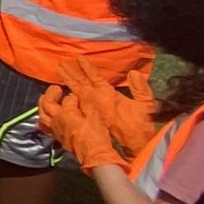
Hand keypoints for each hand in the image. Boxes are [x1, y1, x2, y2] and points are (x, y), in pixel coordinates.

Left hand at [37, 85, 121, 170]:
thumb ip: (85, 104)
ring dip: (43, 105)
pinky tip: (47, 118)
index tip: (77, 94)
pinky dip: (44, 119)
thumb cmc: (96, 134)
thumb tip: (76, 96)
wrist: (94, 154)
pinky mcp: (57, 137)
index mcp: (66, 113)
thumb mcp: (94, 116)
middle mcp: (56, 120)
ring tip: (45, 98)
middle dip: (50, 94)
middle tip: (56, 88)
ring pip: (42, 115)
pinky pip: (46, 126)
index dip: (72, 96)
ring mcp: (55, 129)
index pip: (67, 99)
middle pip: (47, 104)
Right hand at [46, 64, 160, 160]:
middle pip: (82, 82)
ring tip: (58, 71)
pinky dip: (66, 98)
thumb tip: (134, 72)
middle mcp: (98, 99)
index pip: (95, 77)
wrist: (137, 145)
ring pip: (76, 91)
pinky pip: (75, 105)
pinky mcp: (88, 117)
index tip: (78, 57)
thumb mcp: (145, 104)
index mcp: (110, 94)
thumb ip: (140, 89)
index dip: (87, 67)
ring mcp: (92, 108)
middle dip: (72, 72)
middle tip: (61, 62)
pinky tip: (60, 93)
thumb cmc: (141, 126)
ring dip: (67, 81)